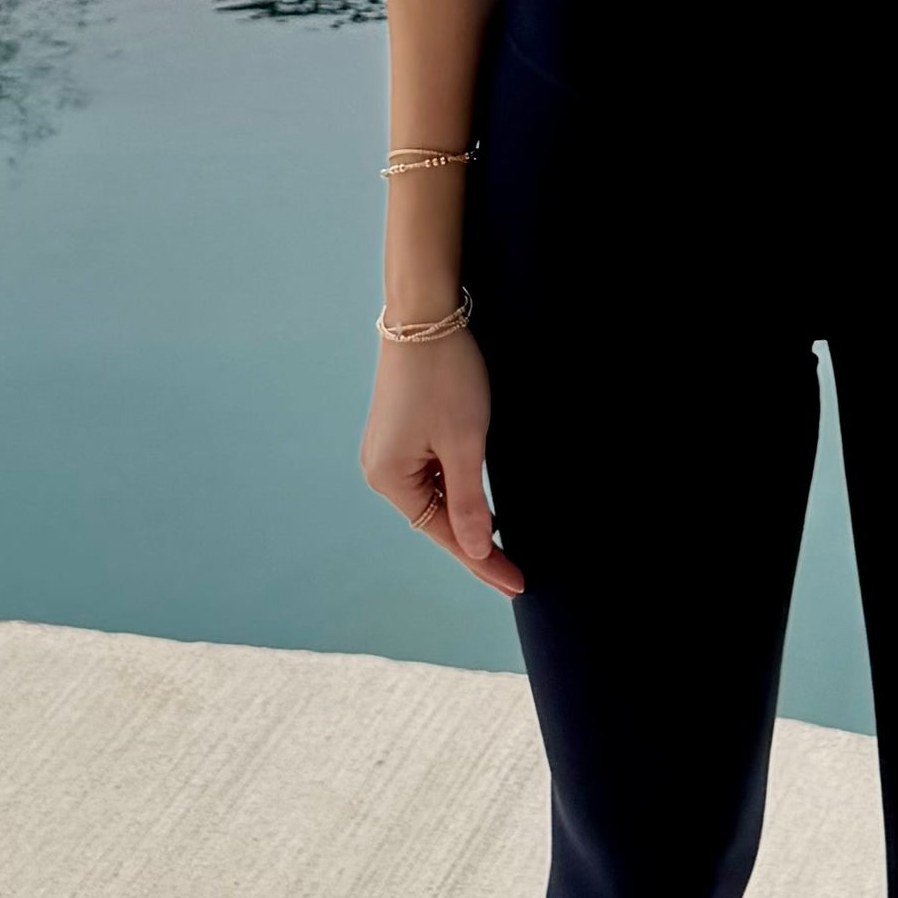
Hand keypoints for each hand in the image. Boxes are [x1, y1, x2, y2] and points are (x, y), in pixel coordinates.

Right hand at [362, 321, 523, 595]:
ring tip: (505, 543)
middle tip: (516, 570)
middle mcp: (380, 469)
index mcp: (389, 478)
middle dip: (475, 543)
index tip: (516, 583)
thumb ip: (469, 504)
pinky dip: (457, 487)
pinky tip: (480, 501)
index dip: (482, 562)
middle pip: (436, 520)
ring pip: (436, 497)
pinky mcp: (401, 433)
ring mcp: (389, 450)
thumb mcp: (465, 444)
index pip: (444, 534)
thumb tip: (475, 551)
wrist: (426, 314)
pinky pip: (432, 474)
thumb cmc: (444, 376)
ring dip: (467, 514)